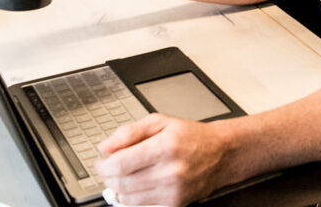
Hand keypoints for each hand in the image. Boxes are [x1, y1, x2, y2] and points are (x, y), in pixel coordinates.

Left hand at [96, 114, 228, 206]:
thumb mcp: (161, 122)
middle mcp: (170, 171)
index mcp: (165, 146)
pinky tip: (138, 185)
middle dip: (109, 176)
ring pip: (128, 199)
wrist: (219, 154)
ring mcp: (172, 191)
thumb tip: (105, 147)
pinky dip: (133, 198)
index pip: (121, 163)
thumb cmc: (190, 136)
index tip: (101, 161)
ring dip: (120, 188)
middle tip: (110, 167)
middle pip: (122, 183)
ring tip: (125, 175)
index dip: (104, 165)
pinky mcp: (174, 204)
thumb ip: (130, 132)